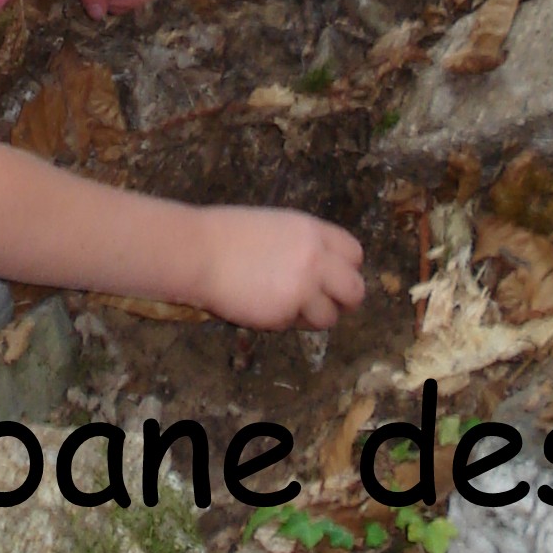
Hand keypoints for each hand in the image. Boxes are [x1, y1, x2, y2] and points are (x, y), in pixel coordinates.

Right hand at [189, 205, 366, 330]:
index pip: (354, 254)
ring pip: (330, 316)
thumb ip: (302, 245)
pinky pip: (296, 326)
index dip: (345, 269)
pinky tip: (261, 307)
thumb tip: (320, 267)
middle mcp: (316, 258)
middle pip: (355, 290)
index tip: (333, 278)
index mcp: (312, 231)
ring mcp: (303, 287)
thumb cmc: (224, 236)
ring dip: (312, 317)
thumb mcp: (274, 227)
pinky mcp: (285, 312)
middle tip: (325, 305)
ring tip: (285, 308)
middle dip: (344, 301)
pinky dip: (283, 323)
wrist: (197, 252)